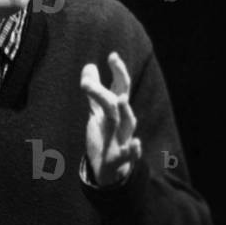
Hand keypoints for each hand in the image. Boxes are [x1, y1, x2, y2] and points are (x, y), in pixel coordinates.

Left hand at [81, 51, 142, 186]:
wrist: (109, 169)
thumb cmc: (106, 136)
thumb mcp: (98, 112)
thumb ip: (94, 90)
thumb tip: (89, 66)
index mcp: (117, 109)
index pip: (120, 86)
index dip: (118, 71)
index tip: (112, 55)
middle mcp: (123, 121)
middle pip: (121, 99)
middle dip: (120, 82)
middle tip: (114, 65)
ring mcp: (122, 138)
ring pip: (127, 123)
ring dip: (124, 111)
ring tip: (119, 99)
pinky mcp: (119, 158)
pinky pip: (129, 154)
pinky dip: (134, 150)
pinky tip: (136, 144)